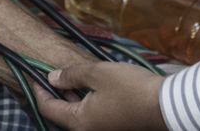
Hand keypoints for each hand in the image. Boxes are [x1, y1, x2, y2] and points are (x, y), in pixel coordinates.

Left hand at [35, 62, 166, 130]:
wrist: (165, 105)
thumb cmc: (129, 88)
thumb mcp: (98, 74)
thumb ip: (72, 75)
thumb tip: (52, 78)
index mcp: (78, 123)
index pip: (48, 108)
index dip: (38, 90)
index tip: (33, 74)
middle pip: (61, 114)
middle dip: (54, 94)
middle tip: (50, 73)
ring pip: (76, 115)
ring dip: (70, 97)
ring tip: (68, 77)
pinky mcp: (112, 127)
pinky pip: (90, 115)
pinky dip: (84, 101)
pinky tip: (88, 86)